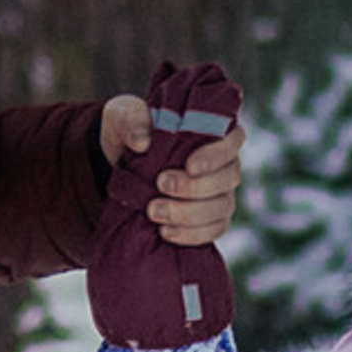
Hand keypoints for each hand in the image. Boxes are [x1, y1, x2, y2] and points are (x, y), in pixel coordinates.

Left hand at [103, 86, 244, 246]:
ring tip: (153, 212)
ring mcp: (220, 191)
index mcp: (211, 131)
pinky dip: (191, 234)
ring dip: (189, 214)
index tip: (190, 165)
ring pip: (222, 207)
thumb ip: (131, 120)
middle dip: (195, 187)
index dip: (217, 155)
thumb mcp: (121, 116)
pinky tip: (165, 231)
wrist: (118, 165)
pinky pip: (214, 230)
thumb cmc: (129, 131)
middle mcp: (223, 162)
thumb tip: (142, 142)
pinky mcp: (210, 217)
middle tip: (160, 185)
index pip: (233, 139)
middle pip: (229, 177)